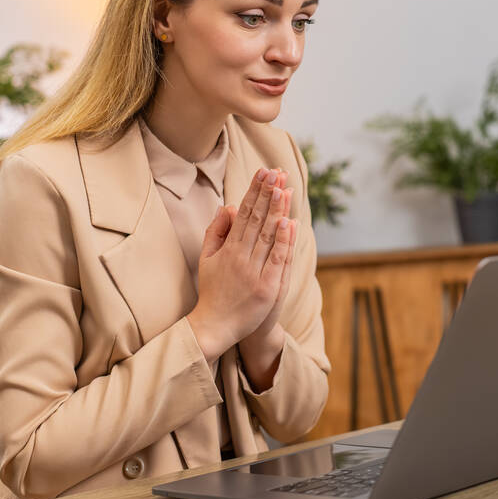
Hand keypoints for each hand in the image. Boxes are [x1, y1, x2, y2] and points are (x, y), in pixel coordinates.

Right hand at [187, 168, 296, 362]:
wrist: (215, 327)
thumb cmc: (213, 290)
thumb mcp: (207, 258)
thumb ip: (216, 232)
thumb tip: (227, 206)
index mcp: (227, 249)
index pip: (243, 213)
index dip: (254, 191)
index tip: (263, 172)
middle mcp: (240, 257)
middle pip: (256, 219)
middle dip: (267, 194)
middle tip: (276, 171)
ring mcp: (253, 272)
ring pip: (267, 236)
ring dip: (276, 210)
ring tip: (284, 188)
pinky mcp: (266, 288)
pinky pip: (277, 260)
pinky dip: (283, 241)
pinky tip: (290, 223)